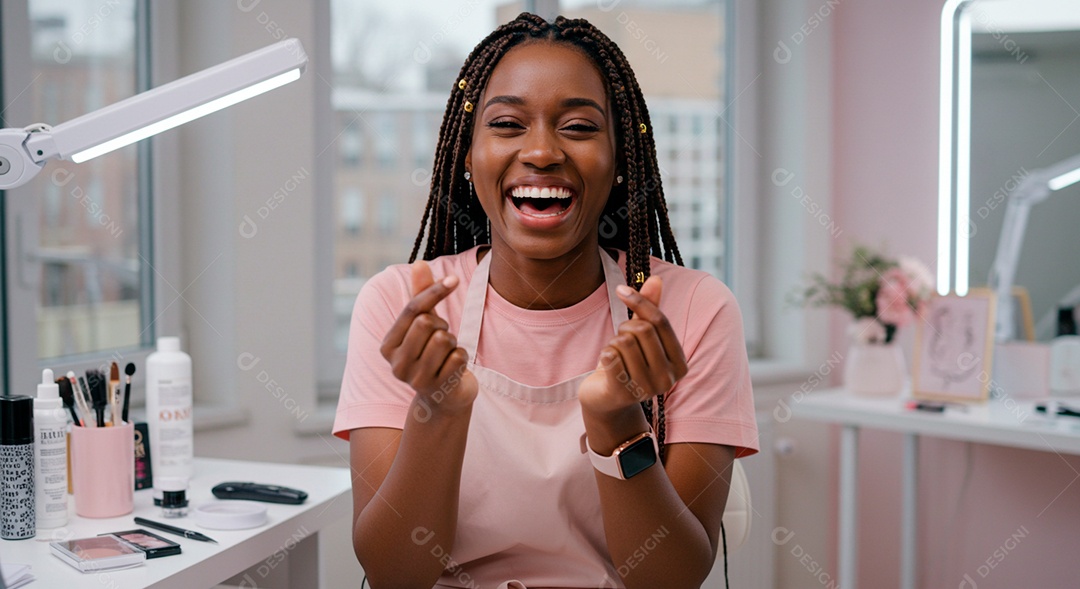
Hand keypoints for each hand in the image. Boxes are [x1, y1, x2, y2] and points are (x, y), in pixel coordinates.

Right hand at [380, 261, 476, 416]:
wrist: (444, 396)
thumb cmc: (432, 353)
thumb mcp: (424, 324)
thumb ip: (421, 295)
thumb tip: (419, 263)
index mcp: (387, 346)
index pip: (412, 310)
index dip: (434, 291)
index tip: (454, 279)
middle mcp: (396, 364)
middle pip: (427, 322)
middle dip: (442, 325)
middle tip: (442, 338)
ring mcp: (415, 379)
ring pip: (444, 338)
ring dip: (453, 342)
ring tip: (446, 354)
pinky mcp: (437, 389)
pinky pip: (458, 356)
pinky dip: (462, 357)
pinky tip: (454, 367)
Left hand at [578, 276, 688, 417]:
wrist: (607, 400)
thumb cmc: (628, 363)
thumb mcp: (641, 336)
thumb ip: (650, 309)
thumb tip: (656, 278)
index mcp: (679, 363)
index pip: (661, 321)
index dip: (640, 301)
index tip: (622, 289)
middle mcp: (668, 379)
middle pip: (642, 330)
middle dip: (625, 327)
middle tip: (620, 338)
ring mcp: (646, 389)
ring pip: (624, 341)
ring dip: (614, 343)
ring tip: (616, 355)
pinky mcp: (623, 394)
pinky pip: (610, 357)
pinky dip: (605, 354)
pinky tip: (607, 364)